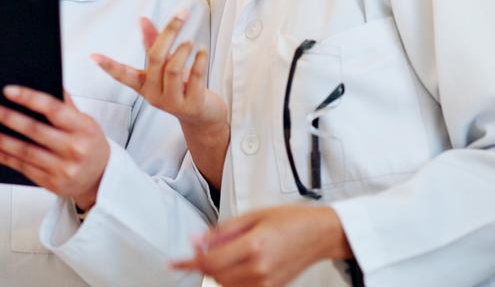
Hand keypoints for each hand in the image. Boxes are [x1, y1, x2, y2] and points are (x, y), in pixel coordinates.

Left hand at [0, 86, 109, 209]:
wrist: (101, 178)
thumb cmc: (90, 144)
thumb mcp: (86, 123)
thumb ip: (66, 105)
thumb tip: (48, 80)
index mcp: (83, 128)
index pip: (54, 109)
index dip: (29, 98)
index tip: (8, 90)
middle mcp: (74, 149)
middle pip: (35, 130)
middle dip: (7, 118)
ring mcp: (62, 169)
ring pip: (25, 152)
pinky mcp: (51, 183)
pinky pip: (23, 168)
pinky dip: (5, 158)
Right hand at [94, 15, 223, 126]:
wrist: (202, 116)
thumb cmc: (181, 86)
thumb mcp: (164, 66)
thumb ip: (153, 43)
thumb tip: (142, 19)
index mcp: (144, 85)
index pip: (123, 75)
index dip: (108, 65)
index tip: (93, 56)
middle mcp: (154, 95)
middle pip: (155, 59)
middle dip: (168, 34)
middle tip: (181, 16)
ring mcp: (172, 102)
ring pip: (172, 68)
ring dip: (184, 49)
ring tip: (191, 41)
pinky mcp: (192, 105)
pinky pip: (194, 77)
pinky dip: (199, 60)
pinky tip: (202, 51)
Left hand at [171, 204, 353, 286]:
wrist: (320, 234)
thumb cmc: (292, 220)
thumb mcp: (254, 216)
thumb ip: (223, 230)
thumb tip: (197, 240)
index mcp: (253, 246)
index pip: (209, 261)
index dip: (188, 262)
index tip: (174, 263)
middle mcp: (259, 268)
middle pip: (215, 275)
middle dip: (204, 263)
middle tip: (205, 248)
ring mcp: (265, 282)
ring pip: (225, 285)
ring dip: (218, 272)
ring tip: (229, 252)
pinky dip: (232, 279)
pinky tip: (238, 264)